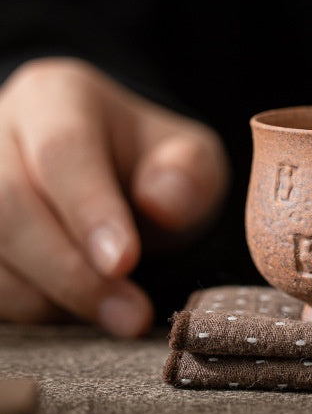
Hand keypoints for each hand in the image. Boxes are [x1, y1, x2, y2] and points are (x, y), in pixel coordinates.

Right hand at [0, 57, 229, 336]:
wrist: (118, 178)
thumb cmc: (155, 167)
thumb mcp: (192, 159)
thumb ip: (189, 175)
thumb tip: (160, 204)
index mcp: (57, 95)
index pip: (62, 150)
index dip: (89, 210)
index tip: (125, 262)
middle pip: (7, 202)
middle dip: (69, 269)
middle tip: (130, 313)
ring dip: (42, 297)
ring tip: (112, 318)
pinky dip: (20, 307)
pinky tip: (69, 316)